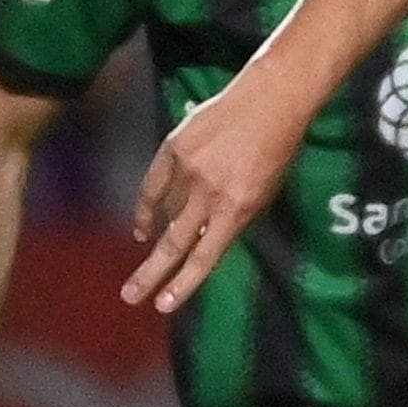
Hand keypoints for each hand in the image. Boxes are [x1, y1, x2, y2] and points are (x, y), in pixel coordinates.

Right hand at [125, 80, 305, 311]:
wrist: (269, 101)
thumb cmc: (277, 151)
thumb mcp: (264, 195)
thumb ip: (233, 221)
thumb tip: (204, 242)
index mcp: (237, 210)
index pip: (204, 257)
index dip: (182, 284)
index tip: (162, 305)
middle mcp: (209, 194)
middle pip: (174, 243)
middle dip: (150, 273)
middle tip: (130, 295)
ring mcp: (188, 170)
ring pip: (165, 213)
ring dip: (157, 232)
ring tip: (145, 244)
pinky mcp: (173, 148)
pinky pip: (153, 185)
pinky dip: (146, 206)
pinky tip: (142, 223)